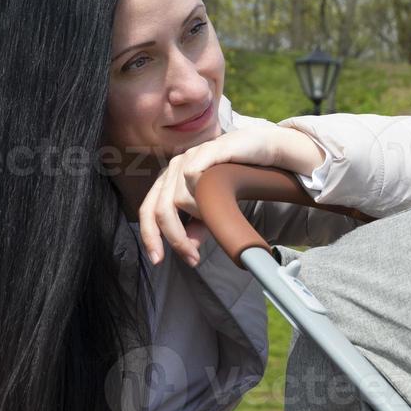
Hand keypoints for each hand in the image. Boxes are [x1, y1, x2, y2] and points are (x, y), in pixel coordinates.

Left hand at [138, 127, 322, 266]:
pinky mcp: (204, 151)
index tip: (157, 259)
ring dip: (198, 216)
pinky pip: (192, 177)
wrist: (263, 152)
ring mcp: (188, 157)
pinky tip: (220, 194)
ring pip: (177, 199)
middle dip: (175, 238)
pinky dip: (203, 195)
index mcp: (169, 181)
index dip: (149, 236)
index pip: (147, 210)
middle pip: (160, 210)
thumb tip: (189, 249)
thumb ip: (199, 227)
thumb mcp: (214, 210)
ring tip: (217, 215)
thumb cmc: (236, 178)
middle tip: (192, 257)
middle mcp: (174, 168)